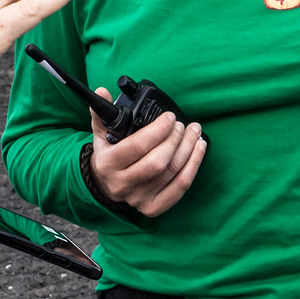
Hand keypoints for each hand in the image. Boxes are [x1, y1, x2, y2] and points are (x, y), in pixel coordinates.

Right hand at [88, 96, 205, 215]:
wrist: (105, 185)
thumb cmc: (108, 155)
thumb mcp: (100, 134)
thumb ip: (101, 112)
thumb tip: (102, 91)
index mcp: (108, 163)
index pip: (137, 146)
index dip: (158, 130)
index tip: (170, 117)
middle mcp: (122, 184)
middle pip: (157, 162)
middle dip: (175, 140)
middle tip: (183, 125)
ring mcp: (138, 198)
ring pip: (171, 173)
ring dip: (188, 150)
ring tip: (195, 132)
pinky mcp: (153, 207)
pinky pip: (179, 188)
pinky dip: (193, 166)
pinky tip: (199, 149)